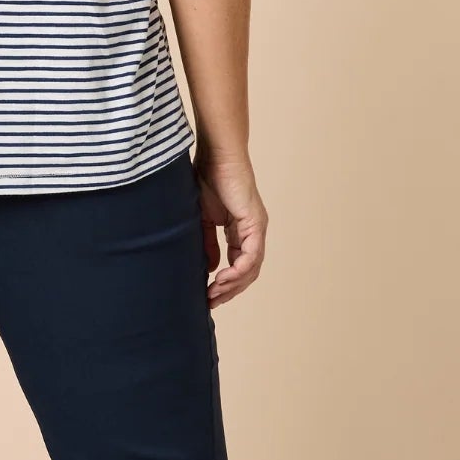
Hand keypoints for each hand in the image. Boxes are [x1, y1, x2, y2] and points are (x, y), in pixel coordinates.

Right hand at [195, 150, 267, 308]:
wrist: (216, 156)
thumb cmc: (208, 179)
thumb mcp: (203, 220)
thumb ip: (208, 244)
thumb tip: (210, 268)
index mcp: (241, 231)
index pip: (239, 265)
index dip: (225, 283)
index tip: (207, 295)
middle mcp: (253, 233)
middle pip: (247, 273)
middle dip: (229, 291)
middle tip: (210, 302)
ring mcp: (256, 229)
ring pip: (251, 269)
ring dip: (232, 285)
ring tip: (213, 294)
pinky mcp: (255, 224)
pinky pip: (250, 256)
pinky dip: (237, 271)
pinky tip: (221, 278)